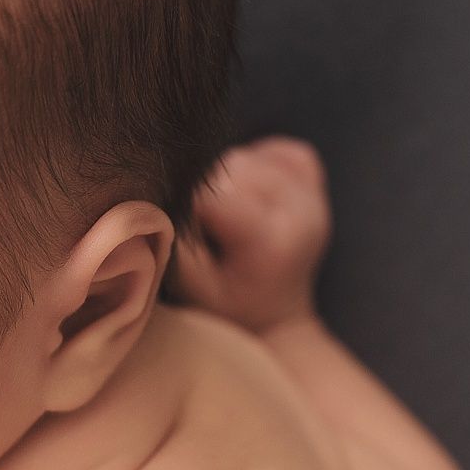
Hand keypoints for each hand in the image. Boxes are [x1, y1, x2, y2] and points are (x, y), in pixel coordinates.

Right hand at [168, 134, 332, 333]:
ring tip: (222, 216)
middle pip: (228, 168)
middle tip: (203, 228)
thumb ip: (172, 238)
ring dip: (223, 177)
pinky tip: (245, 195)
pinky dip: (253, 164)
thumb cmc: (225, 306)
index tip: (182, 230)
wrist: (275, 318)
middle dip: (202, 190)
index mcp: (273, 239)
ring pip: (245, 156)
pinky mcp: (312, 180)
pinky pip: (275, 151)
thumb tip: (157, 192)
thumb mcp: (189, 285)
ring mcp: (312, 193)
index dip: (182, 205)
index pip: (211, 192)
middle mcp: (302, 210)